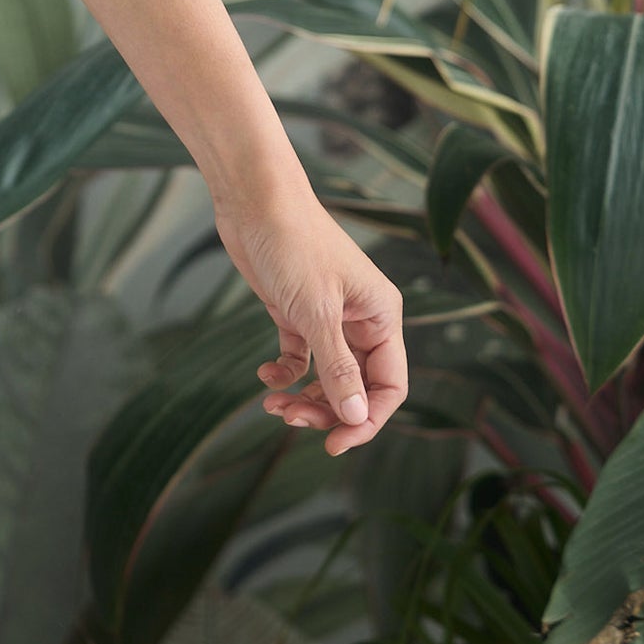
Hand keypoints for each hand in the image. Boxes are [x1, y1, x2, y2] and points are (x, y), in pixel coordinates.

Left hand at [215, 175, 407, 455]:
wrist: (253, 200)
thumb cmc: (293, 244)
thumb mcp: (317, 312)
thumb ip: (338, 369)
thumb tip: (358, 417)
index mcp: (381, 316)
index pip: (390, 385)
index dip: (368, 419)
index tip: (335, 443)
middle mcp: (361, 319)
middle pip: (357, 386)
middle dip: (329, 410)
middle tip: (292, 421)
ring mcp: (328, 316)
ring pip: (327, 376)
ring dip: (305, 398)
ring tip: (273, 407)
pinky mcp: (296, 311)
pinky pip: (301, 357)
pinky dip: (285, 373)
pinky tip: (266, 378)